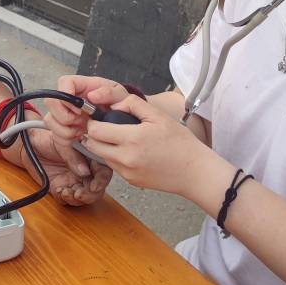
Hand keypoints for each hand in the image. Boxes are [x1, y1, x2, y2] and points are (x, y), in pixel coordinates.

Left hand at [16, 128, 111, 205]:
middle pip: (97, 188)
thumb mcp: (62, 142)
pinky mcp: (61, 188)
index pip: (103, 170)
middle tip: (80, 194)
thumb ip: (74, 156)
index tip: (95, 186)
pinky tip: (59, 191)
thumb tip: (84, 171)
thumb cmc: (46, 138)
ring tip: (67, 192)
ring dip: (78, 199)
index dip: (102, 180)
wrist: (27, 145)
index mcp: (89, 156)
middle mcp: (84, 170)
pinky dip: (66, 199)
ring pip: (85, 196)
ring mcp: (73, 180)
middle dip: (90, 195)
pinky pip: (68, 200)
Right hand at [40, 75, 131, 171]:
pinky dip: (67, 140)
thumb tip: (92, 96)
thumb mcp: (120, 96)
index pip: (64, 82)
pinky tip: (79, 136)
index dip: (66, 96)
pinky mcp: (61, 127)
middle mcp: (68, 97)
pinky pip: (55, 135)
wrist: (118, 122)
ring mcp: (62, 112)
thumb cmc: (118, 105)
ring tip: (82, 129)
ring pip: (50, 121)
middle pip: (51, 102)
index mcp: (81, 85)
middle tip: (81, 122)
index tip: (78, 109)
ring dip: (67, 130)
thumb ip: (109, 92)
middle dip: (65, 117)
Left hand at [80, 94, 217, 195]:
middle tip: (104, 126)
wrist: (194, 171)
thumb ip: (133, 104)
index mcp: (132, 139)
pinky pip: (114, 167)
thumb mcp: (158, 115)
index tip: (99, 117)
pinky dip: (115, 157)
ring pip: (101, 157)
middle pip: (92, 146)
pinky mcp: (131, 181)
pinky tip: (130, 150)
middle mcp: (125, 158)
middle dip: (93, 135)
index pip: (95, 131)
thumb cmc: (180, 143)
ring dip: (103, 146)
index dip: (93, 122)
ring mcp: (127, 172)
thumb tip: (113, 104)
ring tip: (118, 137)